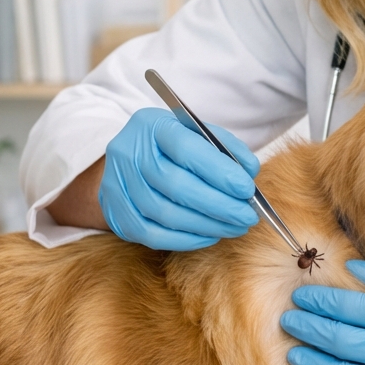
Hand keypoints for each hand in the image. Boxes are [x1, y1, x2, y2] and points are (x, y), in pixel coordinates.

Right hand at [99, 108, 258, 250]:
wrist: (129, 157)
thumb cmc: (172, 145)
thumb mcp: (197, 132)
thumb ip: (225, 148)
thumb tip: (248, 172)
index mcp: (151, 125)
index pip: (186, 148)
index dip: (219, 171)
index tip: (246, 189)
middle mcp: (128, 153)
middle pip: (175, 185)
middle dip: (218, 204)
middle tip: (247, 216)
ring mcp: (117, 185)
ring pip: (165, 213)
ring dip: (207, 225)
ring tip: (235, 227)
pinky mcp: (116, 214)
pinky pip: (153, 236)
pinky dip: (187, 239)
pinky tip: (210, 235)